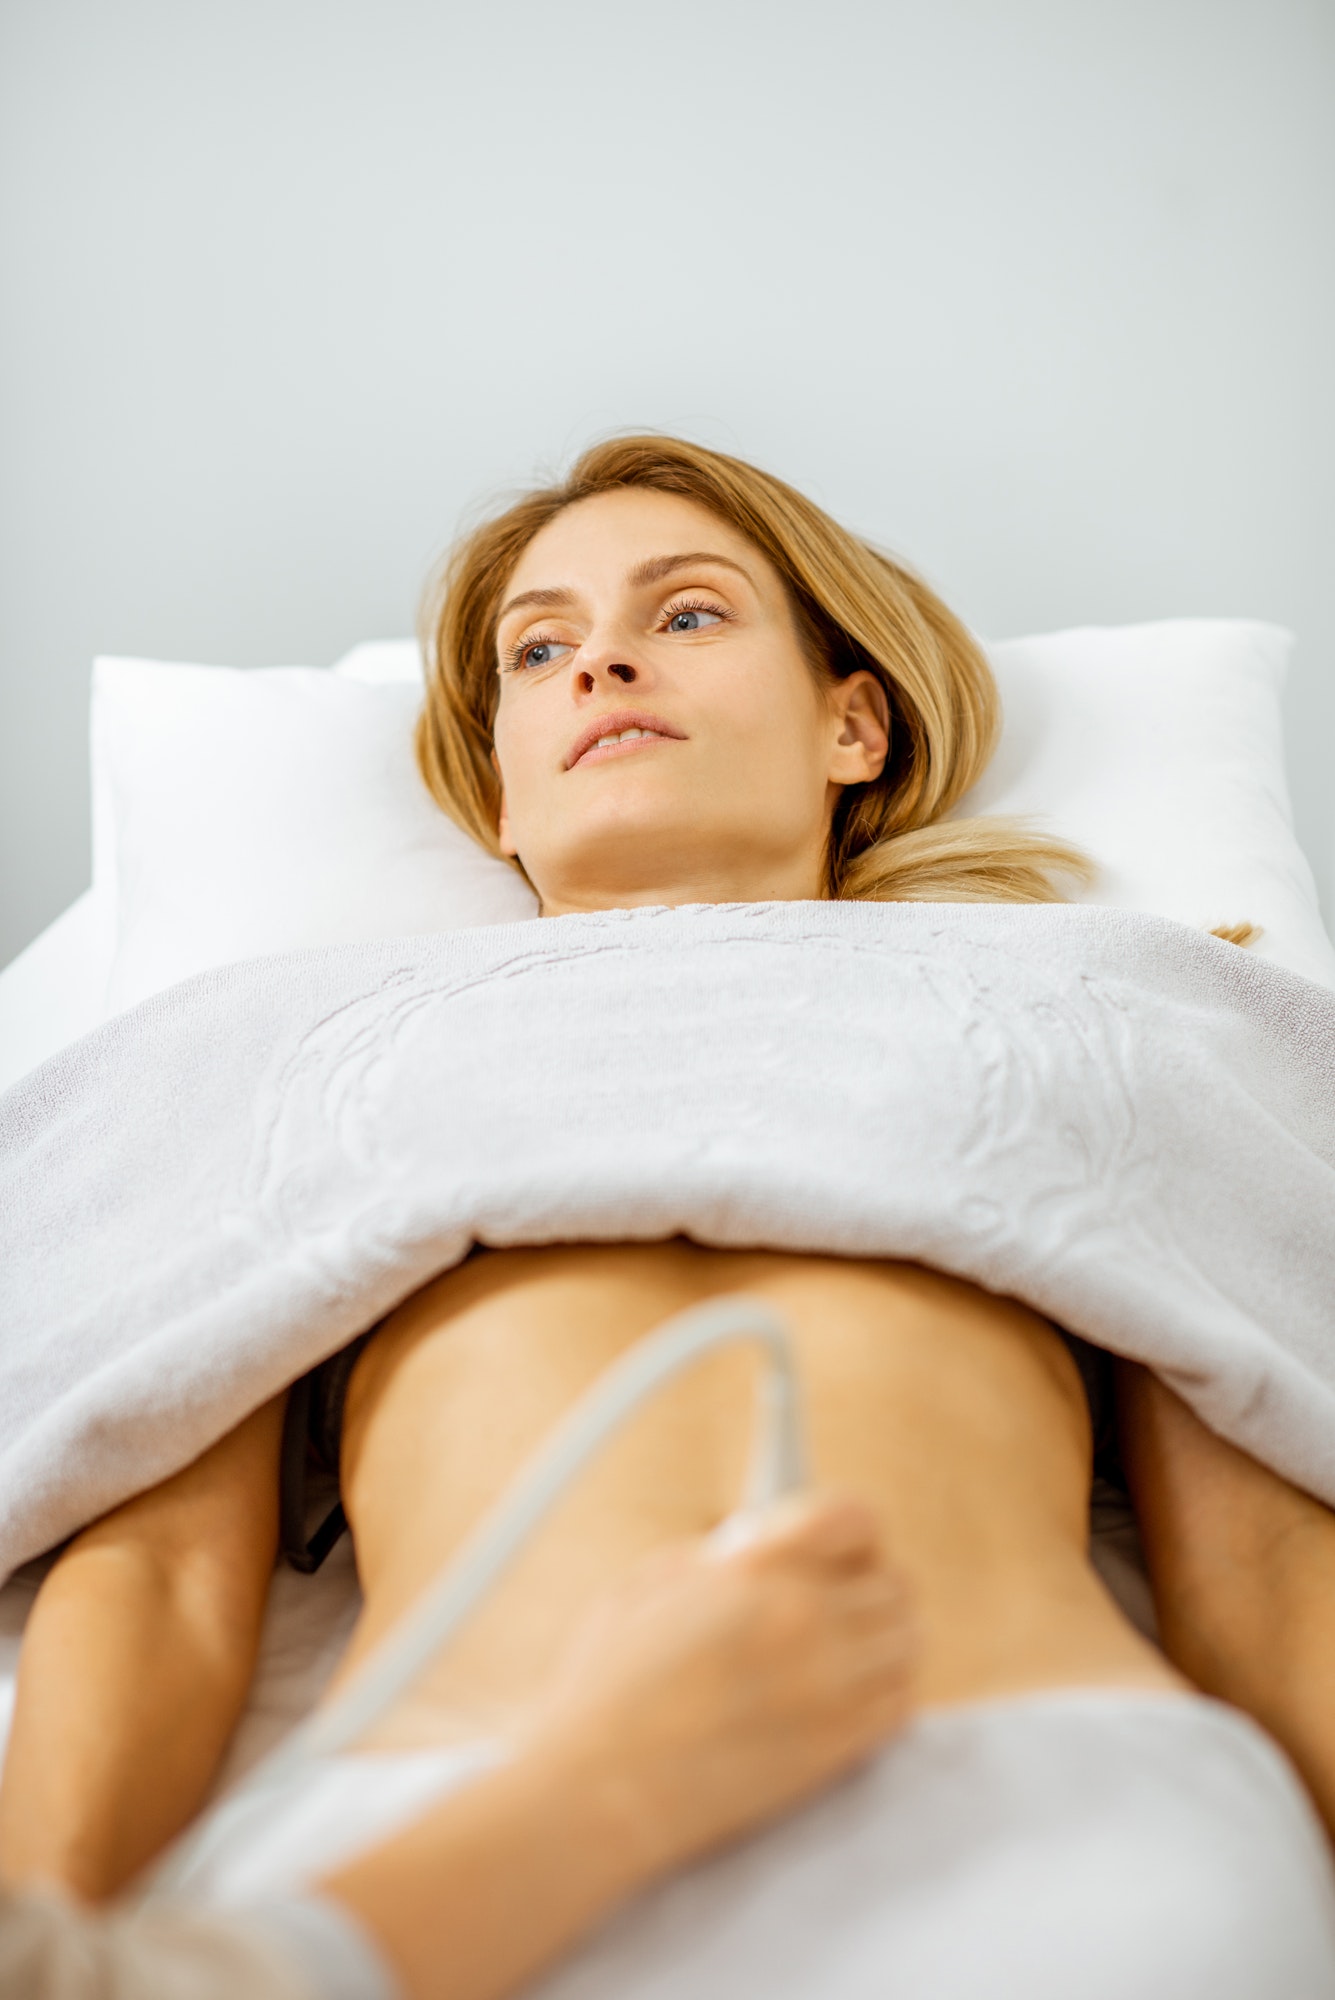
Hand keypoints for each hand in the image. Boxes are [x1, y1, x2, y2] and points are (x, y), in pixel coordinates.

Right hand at [519, 1491, 917, 1882]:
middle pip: (894, 1582)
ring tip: (839, 1649)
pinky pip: (900, 1704)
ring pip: (907, 1640)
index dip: (849, 1529)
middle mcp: (804, 1620)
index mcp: (755, 1569)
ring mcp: (828, 1687)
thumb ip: (712, 1559)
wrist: (600, 1792)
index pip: (855, 1519)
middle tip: (835, 1598)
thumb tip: (750, 1555)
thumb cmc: (606, 1693)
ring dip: (881, 1638)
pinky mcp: (837, 1750)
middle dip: (866, 1583)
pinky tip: (843, 1694)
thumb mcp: (646, 1585)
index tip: (836, 1544)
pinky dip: (884, 1691)